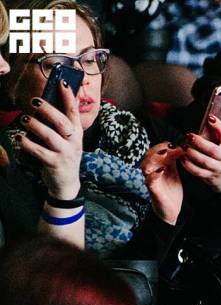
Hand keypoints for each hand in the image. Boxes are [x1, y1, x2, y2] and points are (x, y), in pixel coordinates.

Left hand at [17, 84, 83, 198]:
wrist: (66, 183)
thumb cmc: (62, 155)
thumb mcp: (66, 140)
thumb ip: (59, 124)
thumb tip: (43, 104)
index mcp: (76, 133)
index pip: (73, 112)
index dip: (68, 97)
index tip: (61, 82)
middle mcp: (74, 142)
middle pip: (62, 123)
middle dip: (48, 111)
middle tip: (34, 102)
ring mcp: (65, 154)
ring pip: (50, 137)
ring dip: (36, 126)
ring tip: (24, 119)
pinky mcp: (55, 164)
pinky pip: (39, 152)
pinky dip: (28, 144)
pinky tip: (20, 138)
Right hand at [141, 141, 184, 224]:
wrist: (171, 209)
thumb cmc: (171, 189)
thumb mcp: (174, 171)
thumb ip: (174, 160)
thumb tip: (181, 146)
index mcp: (157, 166)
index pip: (155, 151)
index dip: (163, 145)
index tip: (175, 144)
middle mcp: (152, 171)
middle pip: (148, 155)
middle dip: (157, 149)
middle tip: (169, 145)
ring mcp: (151, 180)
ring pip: (145, 166)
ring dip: (154, 158)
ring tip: (165, 154)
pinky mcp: (153, 190)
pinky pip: (149, 181)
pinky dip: (153, 175)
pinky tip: (161, 170)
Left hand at [179, 107, 220, 192]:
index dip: (218, 126)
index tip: (209, 118)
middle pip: (213, 150)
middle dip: (200, 142)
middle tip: (189, 135)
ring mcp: (218, 168)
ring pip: (204, 161)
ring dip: (192, 154)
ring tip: (184, 146)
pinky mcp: (209, 176)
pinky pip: (197, 172)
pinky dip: (188, 165)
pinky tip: (182, 158)